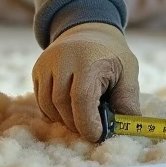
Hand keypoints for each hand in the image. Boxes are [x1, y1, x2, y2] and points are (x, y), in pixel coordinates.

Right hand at [32, 23, 139, 141]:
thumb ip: (127, 99)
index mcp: (88, 59)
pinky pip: (40, 101)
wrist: (89, 31)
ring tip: (81, 120)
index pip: (82, 98)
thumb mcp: (128, 71)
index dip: (88, 123)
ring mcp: (46, 63)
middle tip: (92, 130)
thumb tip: (126, 129)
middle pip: (62, 104)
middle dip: (77, 124)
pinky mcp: (37, 70)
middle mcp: (62, 59)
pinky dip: (54, 113)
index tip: (98, 135)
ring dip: (64, 120)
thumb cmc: (112, 56)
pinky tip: (69, 111)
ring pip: (48, 105)